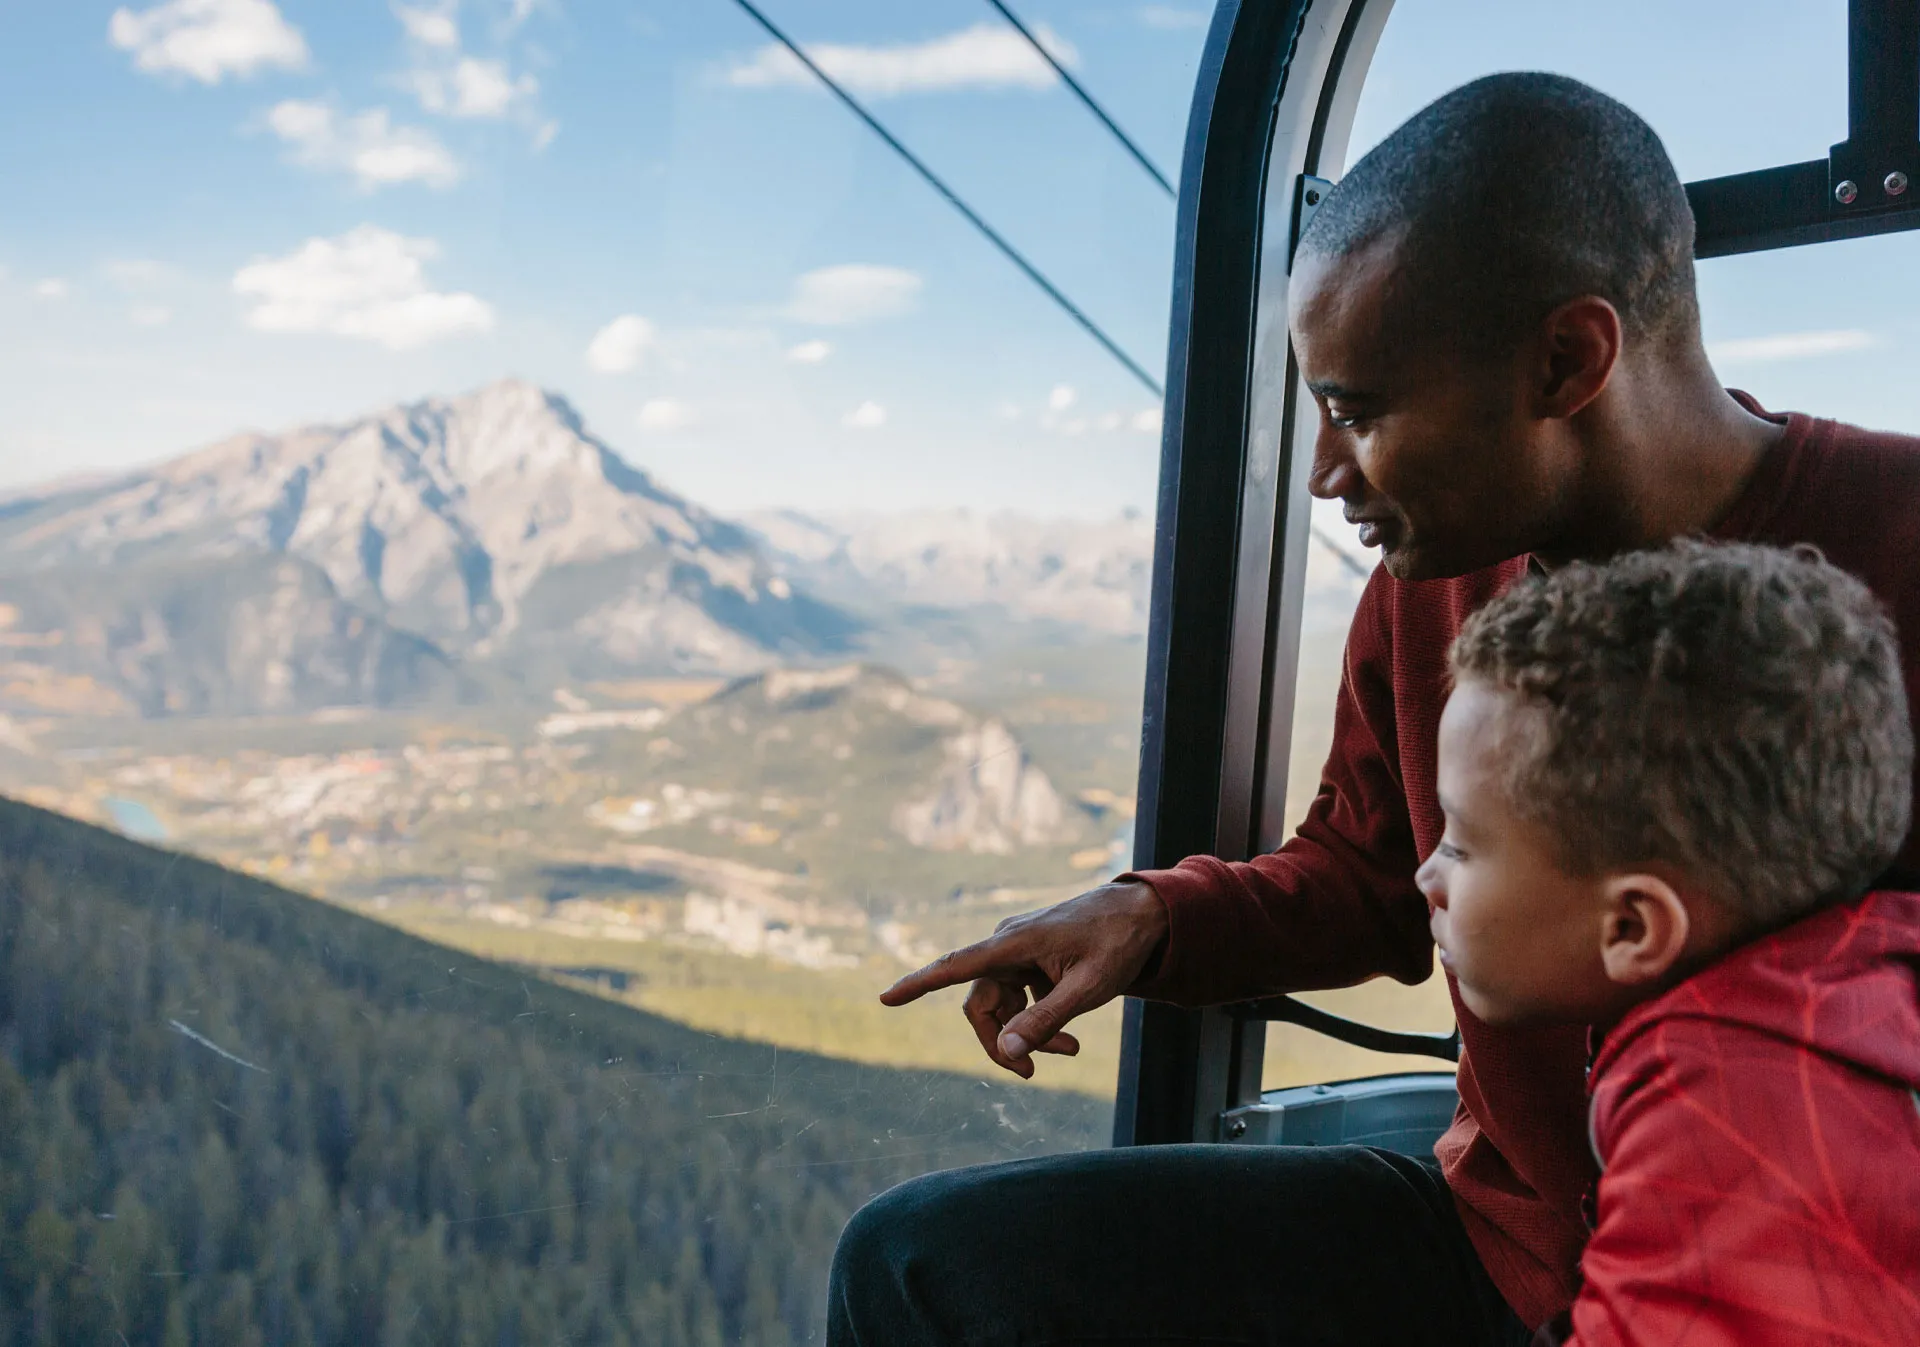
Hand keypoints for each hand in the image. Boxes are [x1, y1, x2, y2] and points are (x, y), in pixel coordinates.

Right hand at [880, 881, 1168, 1079]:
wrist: (1145, 915)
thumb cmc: (1118, 944)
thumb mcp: (1088, 989)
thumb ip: (1045, 1021)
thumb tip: (1007, 1053)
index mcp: (1014, 943)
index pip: (954, 966)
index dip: (918, 984)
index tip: (885, 999)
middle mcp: (1008, 944)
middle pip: (979, 1003)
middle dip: (1001, 1041)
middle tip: (1031, 1074)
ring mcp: (1019, 951)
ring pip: (1001, 1005)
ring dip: (1026, 1034)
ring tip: (1071, 1050)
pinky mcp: (1033, 958)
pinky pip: (1019, 998)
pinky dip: (1038, 1020)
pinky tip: (1069, 1034)